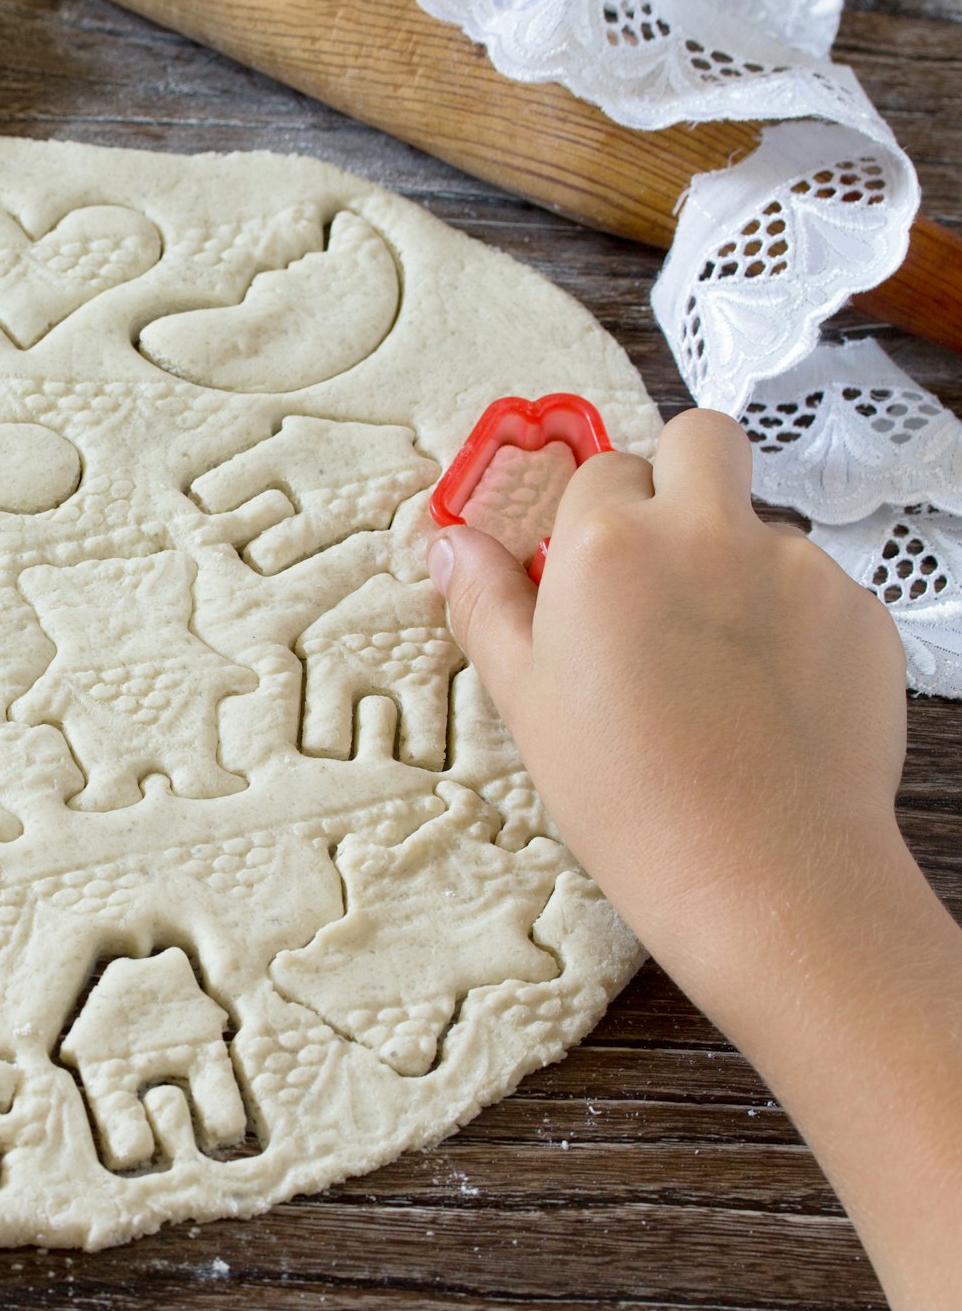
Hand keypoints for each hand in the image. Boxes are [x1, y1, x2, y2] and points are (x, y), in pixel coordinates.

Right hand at [428, 409, 911, 977]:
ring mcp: (796, 565)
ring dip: (736, 563)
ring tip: (713, 668)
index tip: (589, 564)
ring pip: (761, 523)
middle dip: (680, 471)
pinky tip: (766, 697)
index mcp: (607, 544)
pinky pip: (820, 587)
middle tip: (662, 554)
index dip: (593, 516)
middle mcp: (706, 532)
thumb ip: (486, 602)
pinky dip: (794, 623)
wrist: (762, 873)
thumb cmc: (630, 794)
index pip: (600, 468)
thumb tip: (450, 546)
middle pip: (700, 438)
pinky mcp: (862, 610)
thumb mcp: (524, 698)